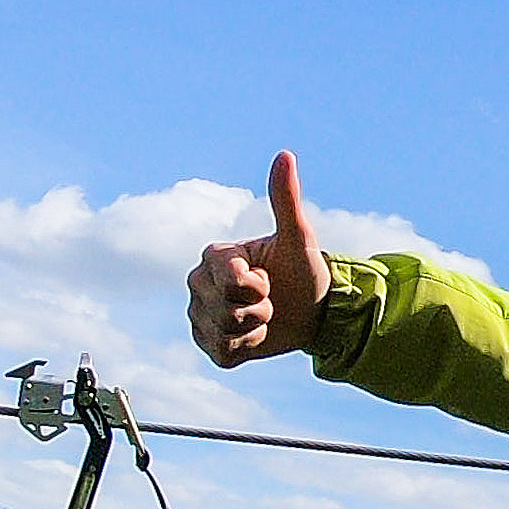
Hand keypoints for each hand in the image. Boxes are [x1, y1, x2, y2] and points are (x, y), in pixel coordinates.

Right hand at [188, 152, 332, 367]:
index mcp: (215, 256)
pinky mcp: (207, 342)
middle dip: (257, 310)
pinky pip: (222, 353)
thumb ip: (286, 198)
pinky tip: (253, 336)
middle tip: (269, 299)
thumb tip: (285, 155)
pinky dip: (245, 349)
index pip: (229, 282)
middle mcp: (198, 282)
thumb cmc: (304, 272)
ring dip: (253, 331)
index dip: (256, 288)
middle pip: (224, 310)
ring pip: (222, 333)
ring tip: (263, 317)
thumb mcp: (299, 238)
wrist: (310, 312)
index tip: (268, 279)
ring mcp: (199, 314)